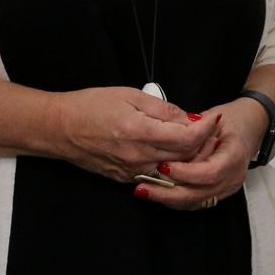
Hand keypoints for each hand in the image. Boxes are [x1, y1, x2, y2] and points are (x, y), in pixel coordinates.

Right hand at [49, 87, 217, 183]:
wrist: (60, 128)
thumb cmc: (90, 106)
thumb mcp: (129, 95)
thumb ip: (162, 108)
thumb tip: (187, 118)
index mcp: (141, 132)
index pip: (187, 137)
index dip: (205, 129)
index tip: (213, 118)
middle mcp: (139, 157)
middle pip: (185, 157)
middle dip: (202, 144)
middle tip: (209, 130)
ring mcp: (132, 172)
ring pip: (173, 171)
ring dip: (188, 158)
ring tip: (194, 142)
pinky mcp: (125, 179)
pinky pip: (156, 175)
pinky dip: (169, 166)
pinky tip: (172, 153)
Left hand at [135, 99, 264, 210]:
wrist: (248, 130)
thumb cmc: (229, 122)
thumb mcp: (215, 119)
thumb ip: (196, 129)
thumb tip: (173, 134)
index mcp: (234, 156)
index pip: (210, 172)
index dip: (186, 172)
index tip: (164, 166)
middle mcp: (233, 177)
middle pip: (200, 194)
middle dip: (169, 192)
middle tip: (144, 186)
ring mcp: (226, 189)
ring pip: (195, 202)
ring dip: (168, 199)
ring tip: (144, 191)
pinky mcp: (217, 195)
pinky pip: (194, 203)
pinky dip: (174, 200)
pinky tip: (156, 193)